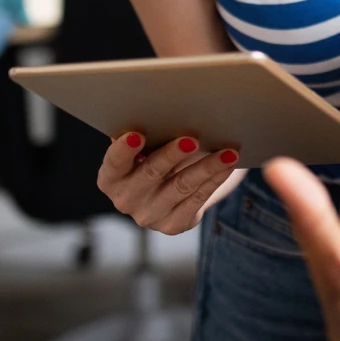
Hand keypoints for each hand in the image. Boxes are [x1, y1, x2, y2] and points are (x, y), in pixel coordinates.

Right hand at [96, 132, 240, 233]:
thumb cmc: (155, 155)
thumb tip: (165, 115)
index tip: (137, 134)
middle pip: (150, 174)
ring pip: (181, 186)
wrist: (172, 186)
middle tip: (192, 139)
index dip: (124, 150)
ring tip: (227, 152)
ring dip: (207, 167)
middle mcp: (125, 200)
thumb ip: (148, 135)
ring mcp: (149, 216)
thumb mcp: (147, 146)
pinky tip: (228, 165)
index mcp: (111, 178)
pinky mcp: (173, 225)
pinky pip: (197, 199)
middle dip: (172, 155)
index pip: (114, 163)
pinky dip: (215, 179)